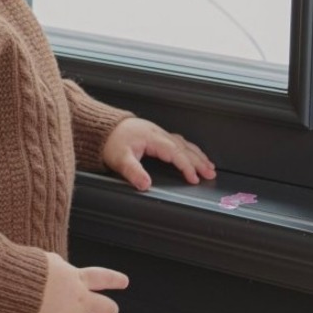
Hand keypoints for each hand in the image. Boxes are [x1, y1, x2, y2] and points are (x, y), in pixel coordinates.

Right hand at [28, 252, 128, 312]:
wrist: (13, 286)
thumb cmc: (25, 269)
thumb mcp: (46, 260)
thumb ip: (58, 266)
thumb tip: (60, 267)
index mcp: (75, 278)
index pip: (103, 277)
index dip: (115, 280)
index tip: (124, 282)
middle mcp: (78, 299)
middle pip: (107, 309)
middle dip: (108, 310)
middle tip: (105, 312)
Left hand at [101, 117, 215, 190]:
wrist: (102, 127)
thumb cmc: (110, 142)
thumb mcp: (119, 159)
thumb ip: (133, 172)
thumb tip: (145, 184)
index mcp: (152, 138)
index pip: (175, 153)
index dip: (186, 166)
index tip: (194, 178)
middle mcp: (158, 134)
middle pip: (184, 148)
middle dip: (199, 161)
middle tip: (211, 173)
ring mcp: (158, 133)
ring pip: (184, 143)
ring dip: (197, 154)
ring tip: (209, 165)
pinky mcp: (156, 135)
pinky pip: (178, 141)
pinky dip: (189, 149)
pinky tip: (193, 153)